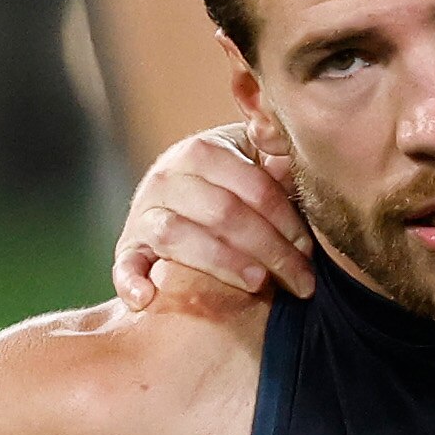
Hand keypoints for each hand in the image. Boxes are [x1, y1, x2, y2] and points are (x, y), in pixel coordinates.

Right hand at [114, 125, 314, 308]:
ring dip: (223, 263)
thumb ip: (274, 145)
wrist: (183, 197)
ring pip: (180, 236)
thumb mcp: (256, 156)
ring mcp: (144, 212)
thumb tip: (279, 136)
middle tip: (301, 281)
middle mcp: (167, 177)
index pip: (253, 187)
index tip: (309, 250)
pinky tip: (148, 298)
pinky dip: (130, 281)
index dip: (287, 220)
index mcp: (202, 150)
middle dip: (270, 250)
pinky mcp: (129, 247)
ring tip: (258, 284)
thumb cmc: (236, 182)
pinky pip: (124, 264)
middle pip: (223, 214)